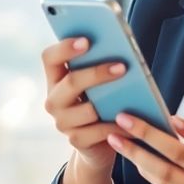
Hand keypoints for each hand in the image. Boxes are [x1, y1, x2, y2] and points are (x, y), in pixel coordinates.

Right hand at [41, 36, 125, 174]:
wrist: (99, 142)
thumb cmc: (101, 102)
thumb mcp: (97, 83)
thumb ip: (99, 65)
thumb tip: (122, 49)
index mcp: (56, 79)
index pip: (50, 58)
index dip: (65, 47)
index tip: (87, 41)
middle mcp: (54, 100)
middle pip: (71, 82)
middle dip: (97, 73)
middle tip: (122, 67)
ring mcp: (63, 122)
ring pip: (87, 109)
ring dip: (111, 102)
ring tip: (133, 94)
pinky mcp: (76, 140)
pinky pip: (99, 131)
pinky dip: (117, 126)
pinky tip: (132, 120)